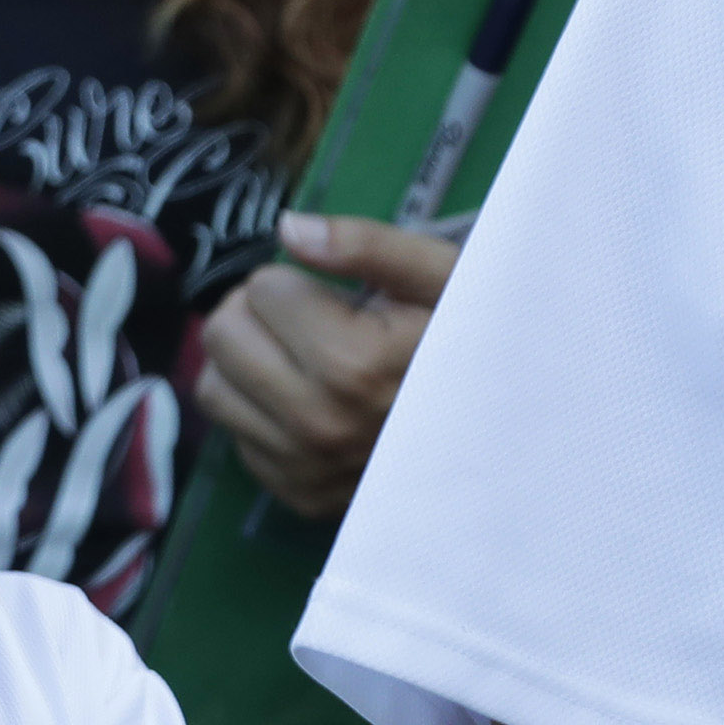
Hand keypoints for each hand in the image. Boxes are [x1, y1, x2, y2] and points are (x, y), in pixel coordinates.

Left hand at [195, 213, 457, 519]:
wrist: (509, 439)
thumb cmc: (473, 344)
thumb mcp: (442, 278)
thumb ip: (367, 244)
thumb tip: (287, 228)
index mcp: (351, 364)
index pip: (261, 289)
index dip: (298, 281)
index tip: (338, 299)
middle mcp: (317, 423)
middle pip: (222, 336)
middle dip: (259, 314)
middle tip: (310, 320)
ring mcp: (304, 468)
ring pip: (214, 388)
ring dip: (247, 363)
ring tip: (303, 358)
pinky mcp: (297, 496)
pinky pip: (237, 436)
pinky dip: (262, 414)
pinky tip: (312, 404)